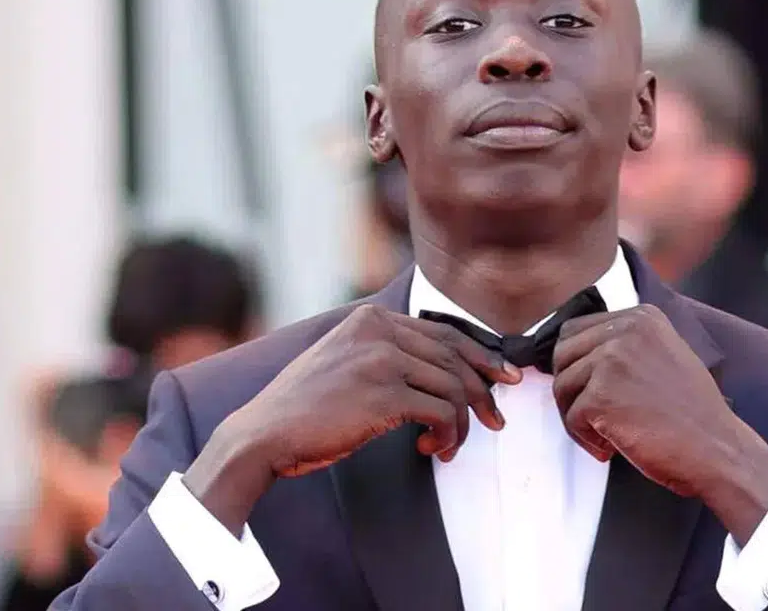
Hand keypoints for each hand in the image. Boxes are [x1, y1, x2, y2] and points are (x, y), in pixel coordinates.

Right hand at [184, 305, 521, 533]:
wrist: (264, 434)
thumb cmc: (304, 408)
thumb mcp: (343, 361)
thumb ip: (384, 354)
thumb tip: (442, 372)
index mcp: (370, 318)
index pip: (443, 333)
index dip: (480, 356)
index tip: (504, 377)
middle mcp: (378, 331)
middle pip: (455, 357)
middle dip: (484, 391)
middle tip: (497, 420)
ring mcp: (381, 360)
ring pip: (453, 388)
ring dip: (460, 424)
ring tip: (447, 447)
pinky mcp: (384, 395)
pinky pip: (441, 413)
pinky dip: (446, 436)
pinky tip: (431, 449)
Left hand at [553, 305, 767, 543]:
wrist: (717, 449)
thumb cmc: (692, 414)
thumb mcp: (664, 357)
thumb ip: (625, 347)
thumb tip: (577, 356)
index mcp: (641, 317)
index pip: (576, 330)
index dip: (576, 365)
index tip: (591, 390)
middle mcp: (625, 330)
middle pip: (563, 355)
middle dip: (571, 390)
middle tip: (594, 417)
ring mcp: (612, 360)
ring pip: (562, 386)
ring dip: (577, 417)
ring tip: (606, 435)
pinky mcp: (601, 394)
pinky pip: (571, 417)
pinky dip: (585, 438)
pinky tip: (610, 446)